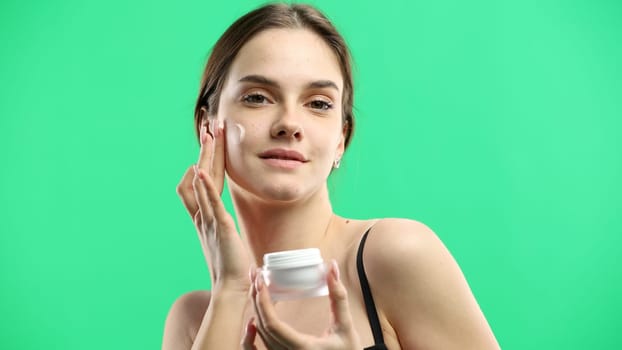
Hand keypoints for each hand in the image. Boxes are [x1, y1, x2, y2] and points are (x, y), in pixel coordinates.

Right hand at [176, 119, 250, 291]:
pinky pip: (208, 203)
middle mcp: (202, 214)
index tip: (212, 139)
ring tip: (209, 135)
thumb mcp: (224, 235)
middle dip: (206, 149)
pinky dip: (202, 186)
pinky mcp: (218, 227)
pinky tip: (200, 170)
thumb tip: (223, 211)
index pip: (201, 179)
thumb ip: (220, 221)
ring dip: (205, 157)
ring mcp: (208, 220)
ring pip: (203, 182)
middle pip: (200, 174)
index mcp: (205, 215)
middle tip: (211, 126)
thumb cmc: (232, 263)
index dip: (205, 158)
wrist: (231, 285)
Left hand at [242, 260, 361, 349]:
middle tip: (256, 275)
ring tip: (256, 287)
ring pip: (259, 335)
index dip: (263, 301)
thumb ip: (338, 297)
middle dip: (256, 298)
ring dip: (255, 310)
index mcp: (302, 347)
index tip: (261, 280)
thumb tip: (332, 267)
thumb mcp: (345, 326)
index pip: (273, 324)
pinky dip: (250, 337)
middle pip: (262, 326)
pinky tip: (253, 320)